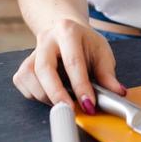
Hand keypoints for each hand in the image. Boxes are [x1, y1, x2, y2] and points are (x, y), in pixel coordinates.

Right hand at [12, 18, 126, 110]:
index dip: (81, 86)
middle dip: (56, 94)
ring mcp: (32, 52)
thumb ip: (107, 73)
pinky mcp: (23, 65)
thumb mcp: (102, 52)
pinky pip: (23, 83)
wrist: (64, 30)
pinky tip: (51, 94)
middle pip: (44, 69)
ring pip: (29, 77)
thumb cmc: (84, 43)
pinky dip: (35, 94)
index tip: (88, 104)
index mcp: (68, 31)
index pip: (73, 62)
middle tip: (70, 111)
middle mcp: (47, 39)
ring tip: (64, 101)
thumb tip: (117, 92)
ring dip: (46, 96)